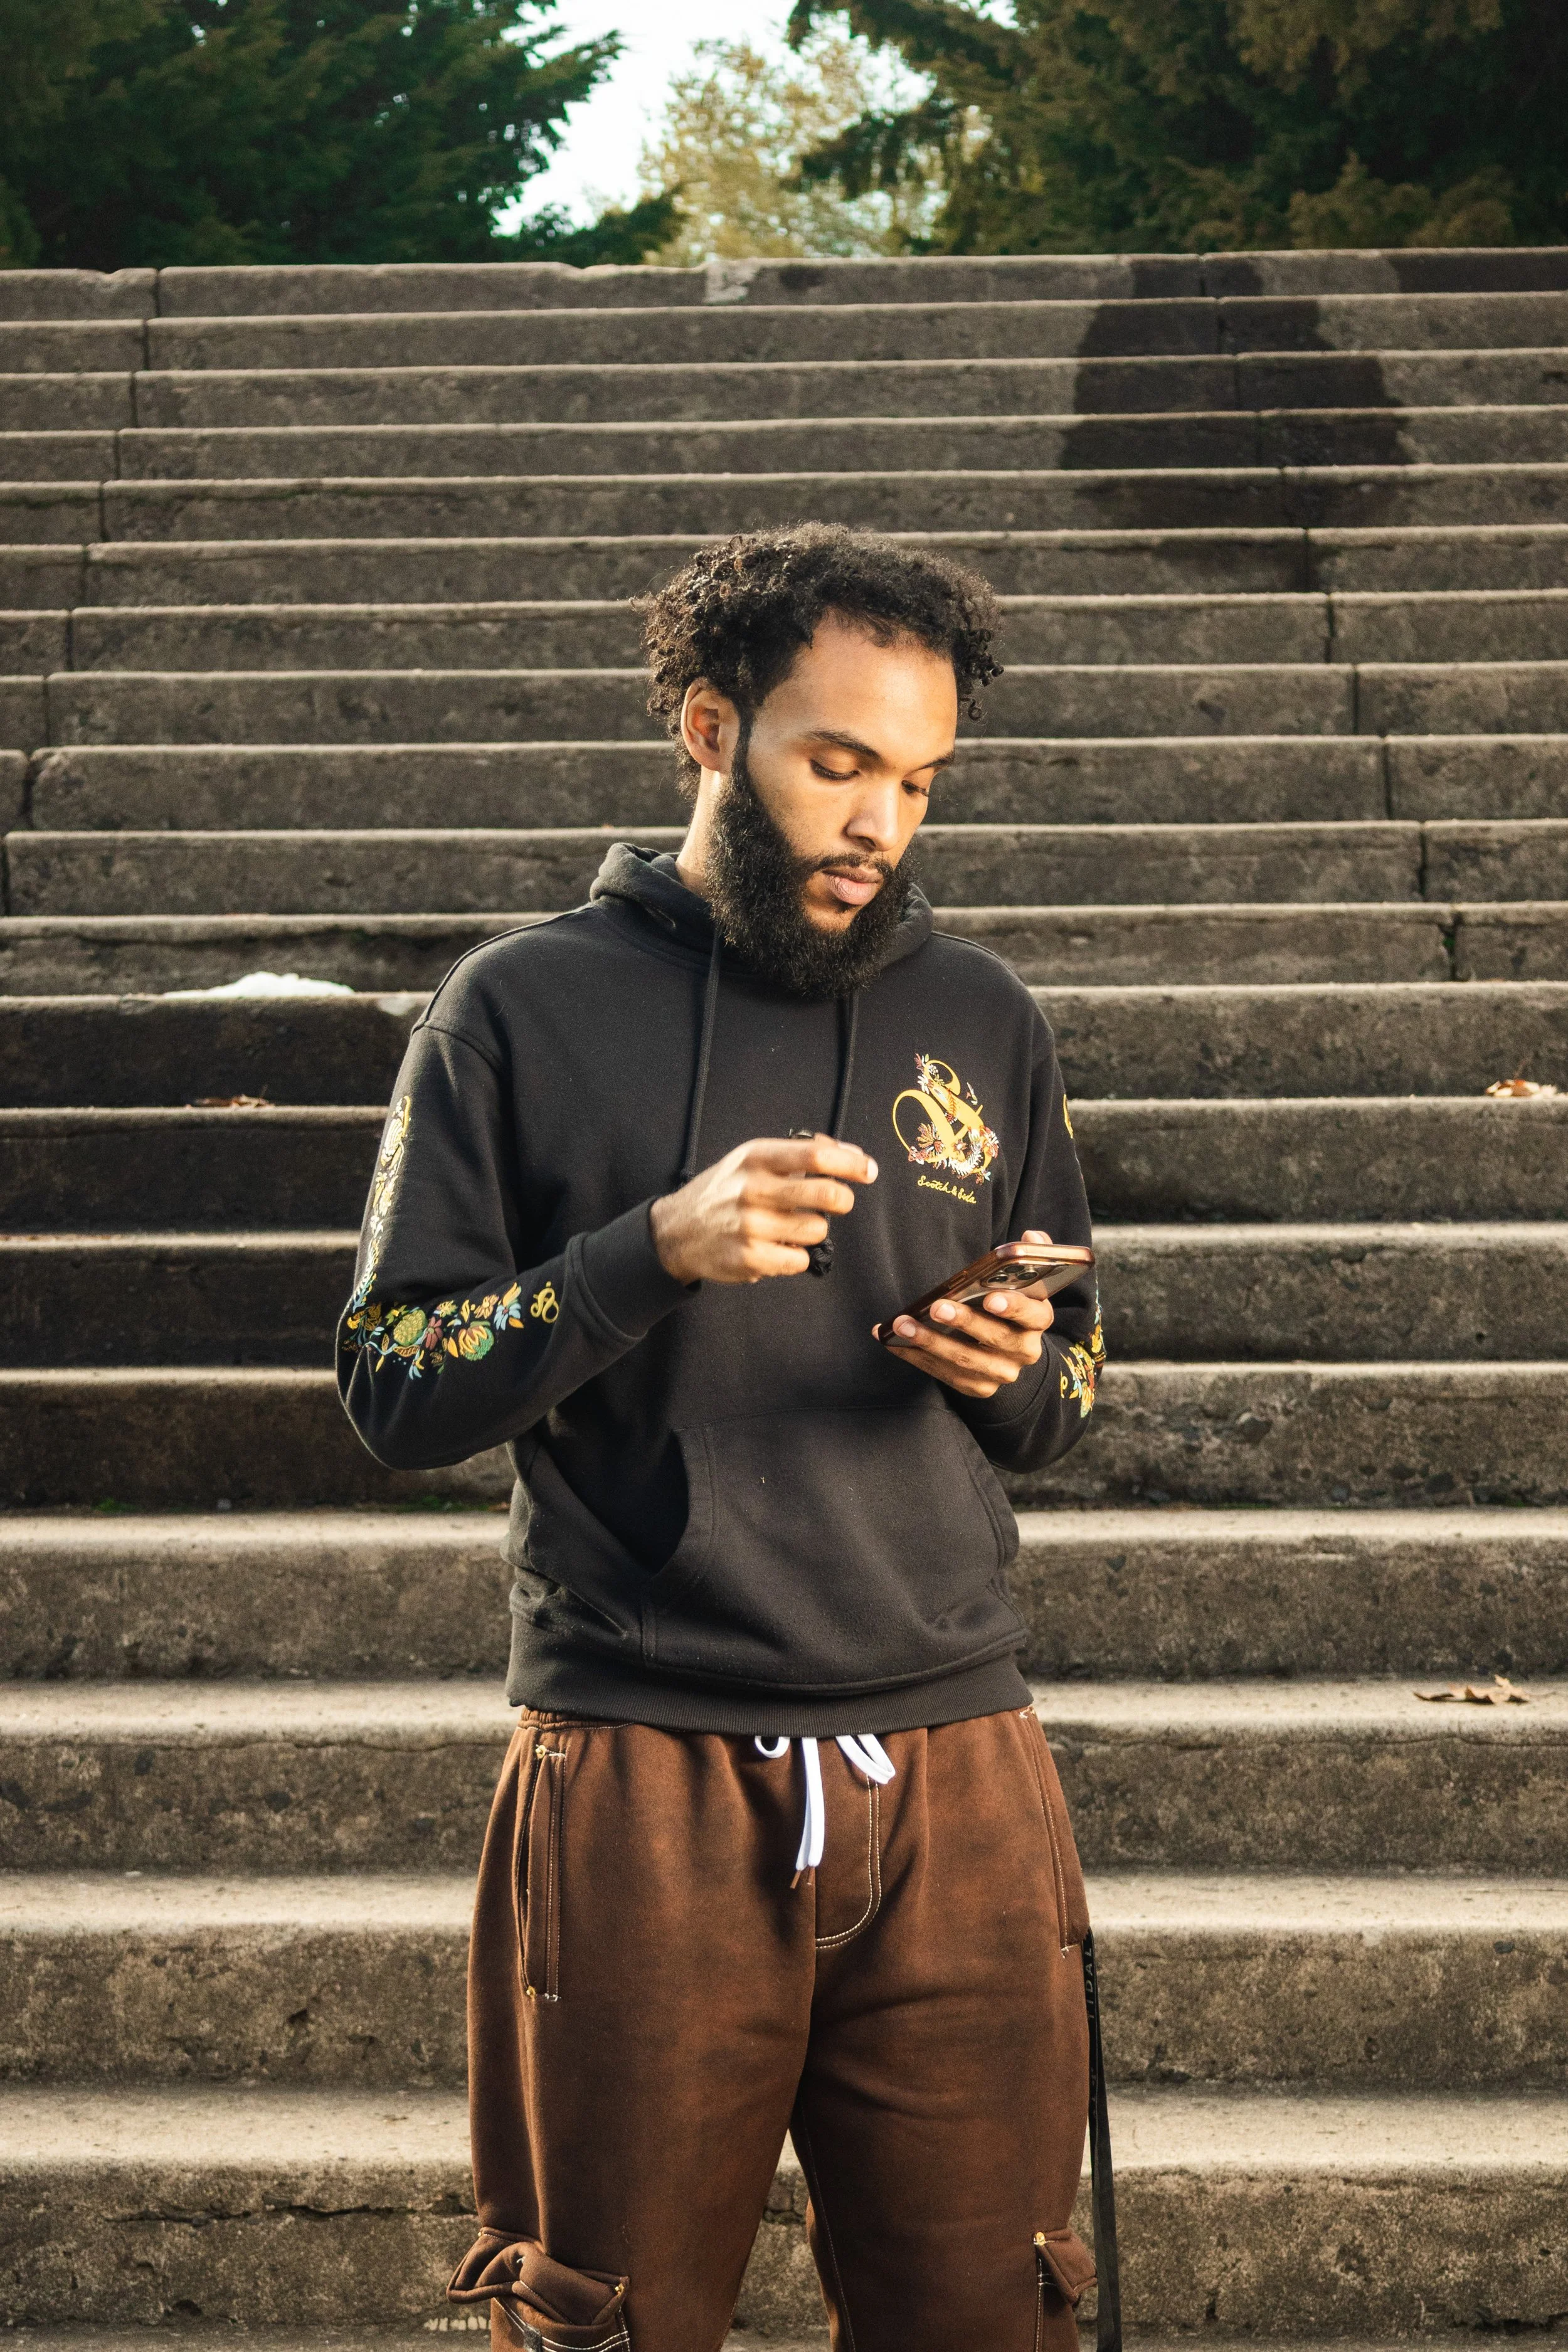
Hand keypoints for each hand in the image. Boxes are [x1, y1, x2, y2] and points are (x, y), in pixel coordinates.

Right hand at [650, 1134, 876, 1285]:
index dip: (851, 1163)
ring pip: (817, 1230)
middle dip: (843, 1199)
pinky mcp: (750, 1259)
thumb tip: (852, 1154)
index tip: (868, 1169)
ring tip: (791, 1225)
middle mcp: (752, 1189)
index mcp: (756, 1158)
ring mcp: (750, 1227)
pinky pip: (800, 1260)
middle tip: (839, 1201)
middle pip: (826, 1194)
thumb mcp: (752, 1159)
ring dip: (814, 1229)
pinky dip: (796, 1255)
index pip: (815, 1155)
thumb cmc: (724, 1191)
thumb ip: (800, 1153)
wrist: (677, 1231)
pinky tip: (776, 1246)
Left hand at [881, 1230, 1056, 1398]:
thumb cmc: (1010, 1304)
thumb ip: (1029, 1256)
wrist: (1011, 1349)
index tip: (991, 1298)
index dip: (1014, 1307)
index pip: (1033, 1315)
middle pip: (995, 1338)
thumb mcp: (1025, 1281)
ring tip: (902, 1324)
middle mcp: (1024, 1350)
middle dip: (963, 1322)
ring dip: (930, 1341)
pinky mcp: (979, 1386)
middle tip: (935, 1307)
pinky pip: (945, 1374)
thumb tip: (1031, 1236)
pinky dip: (917, 1357)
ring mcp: (1001, 1372)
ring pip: (965, 1360)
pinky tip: (895, 1342)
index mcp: (1038, 1319)